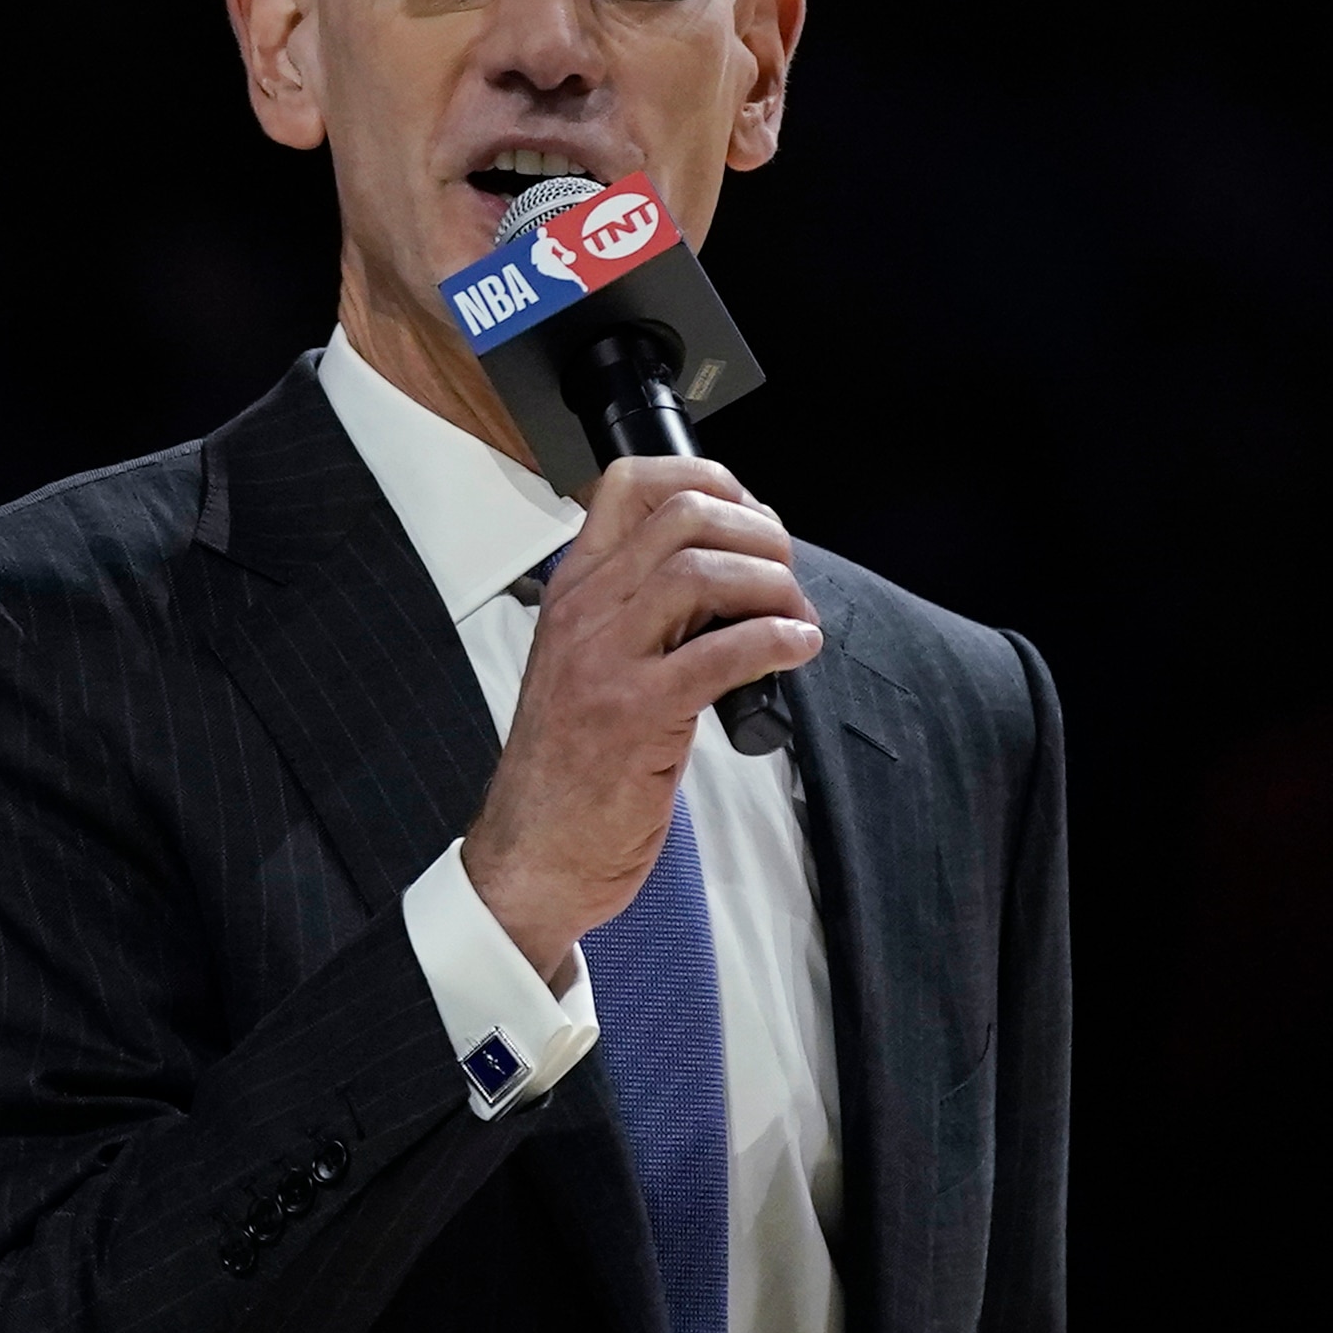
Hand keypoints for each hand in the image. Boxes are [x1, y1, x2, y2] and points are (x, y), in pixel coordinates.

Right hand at [464, 456, 821, 981]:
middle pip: (685, 517)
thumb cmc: (570, 768)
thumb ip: (644, 614)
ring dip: (772, 585)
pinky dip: (777, 640)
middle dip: (760, 534)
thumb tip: (731, 577)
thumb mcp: (592, 664)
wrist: (534, 852)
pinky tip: (797, 649)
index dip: (708, 480)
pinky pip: (723, 653)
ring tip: (796, 618)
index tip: (751, 515)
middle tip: (786, 575)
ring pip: (703, 571)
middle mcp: (584, 612)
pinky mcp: (636, 715)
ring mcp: (605, 660)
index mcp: (574, 590)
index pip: (631, 484)